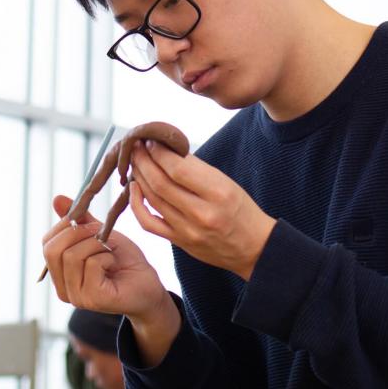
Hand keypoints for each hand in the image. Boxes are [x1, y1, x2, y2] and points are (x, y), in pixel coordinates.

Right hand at [41, 195, 168, 317]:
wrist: (150, 286)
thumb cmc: (125, 262)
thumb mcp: (100, 235)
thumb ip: (79, 220)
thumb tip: (57, 199)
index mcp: (60, 274)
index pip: (47, 244)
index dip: (65, 225)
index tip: (88, 221)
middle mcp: (63, 288)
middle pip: (53, 250)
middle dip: (78, 232)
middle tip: (100, 232)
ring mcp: (76, 297)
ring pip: (72, 255)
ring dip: (96, 244)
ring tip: (109, 250)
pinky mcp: (93, 299)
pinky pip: (92, 264)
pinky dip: (106, 256)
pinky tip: (114, 264)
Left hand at [127, 140, 276, 279]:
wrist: (253, 247)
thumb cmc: (241, 210)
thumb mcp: (227, 183)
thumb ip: (197, 170)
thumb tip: (167, 152)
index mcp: (218, 192)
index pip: (179, 169)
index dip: (160, 153)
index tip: (152, 141)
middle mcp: (202, 212)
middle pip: (161, 183)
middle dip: (144, 161)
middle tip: (136, 147)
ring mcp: (188, 230)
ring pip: (153, 199)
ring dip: (139, 176)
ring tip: (135, 162)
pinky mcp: (179, 242)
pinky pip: (148, 223)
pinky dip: (136, 204)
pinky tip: (134, 188)